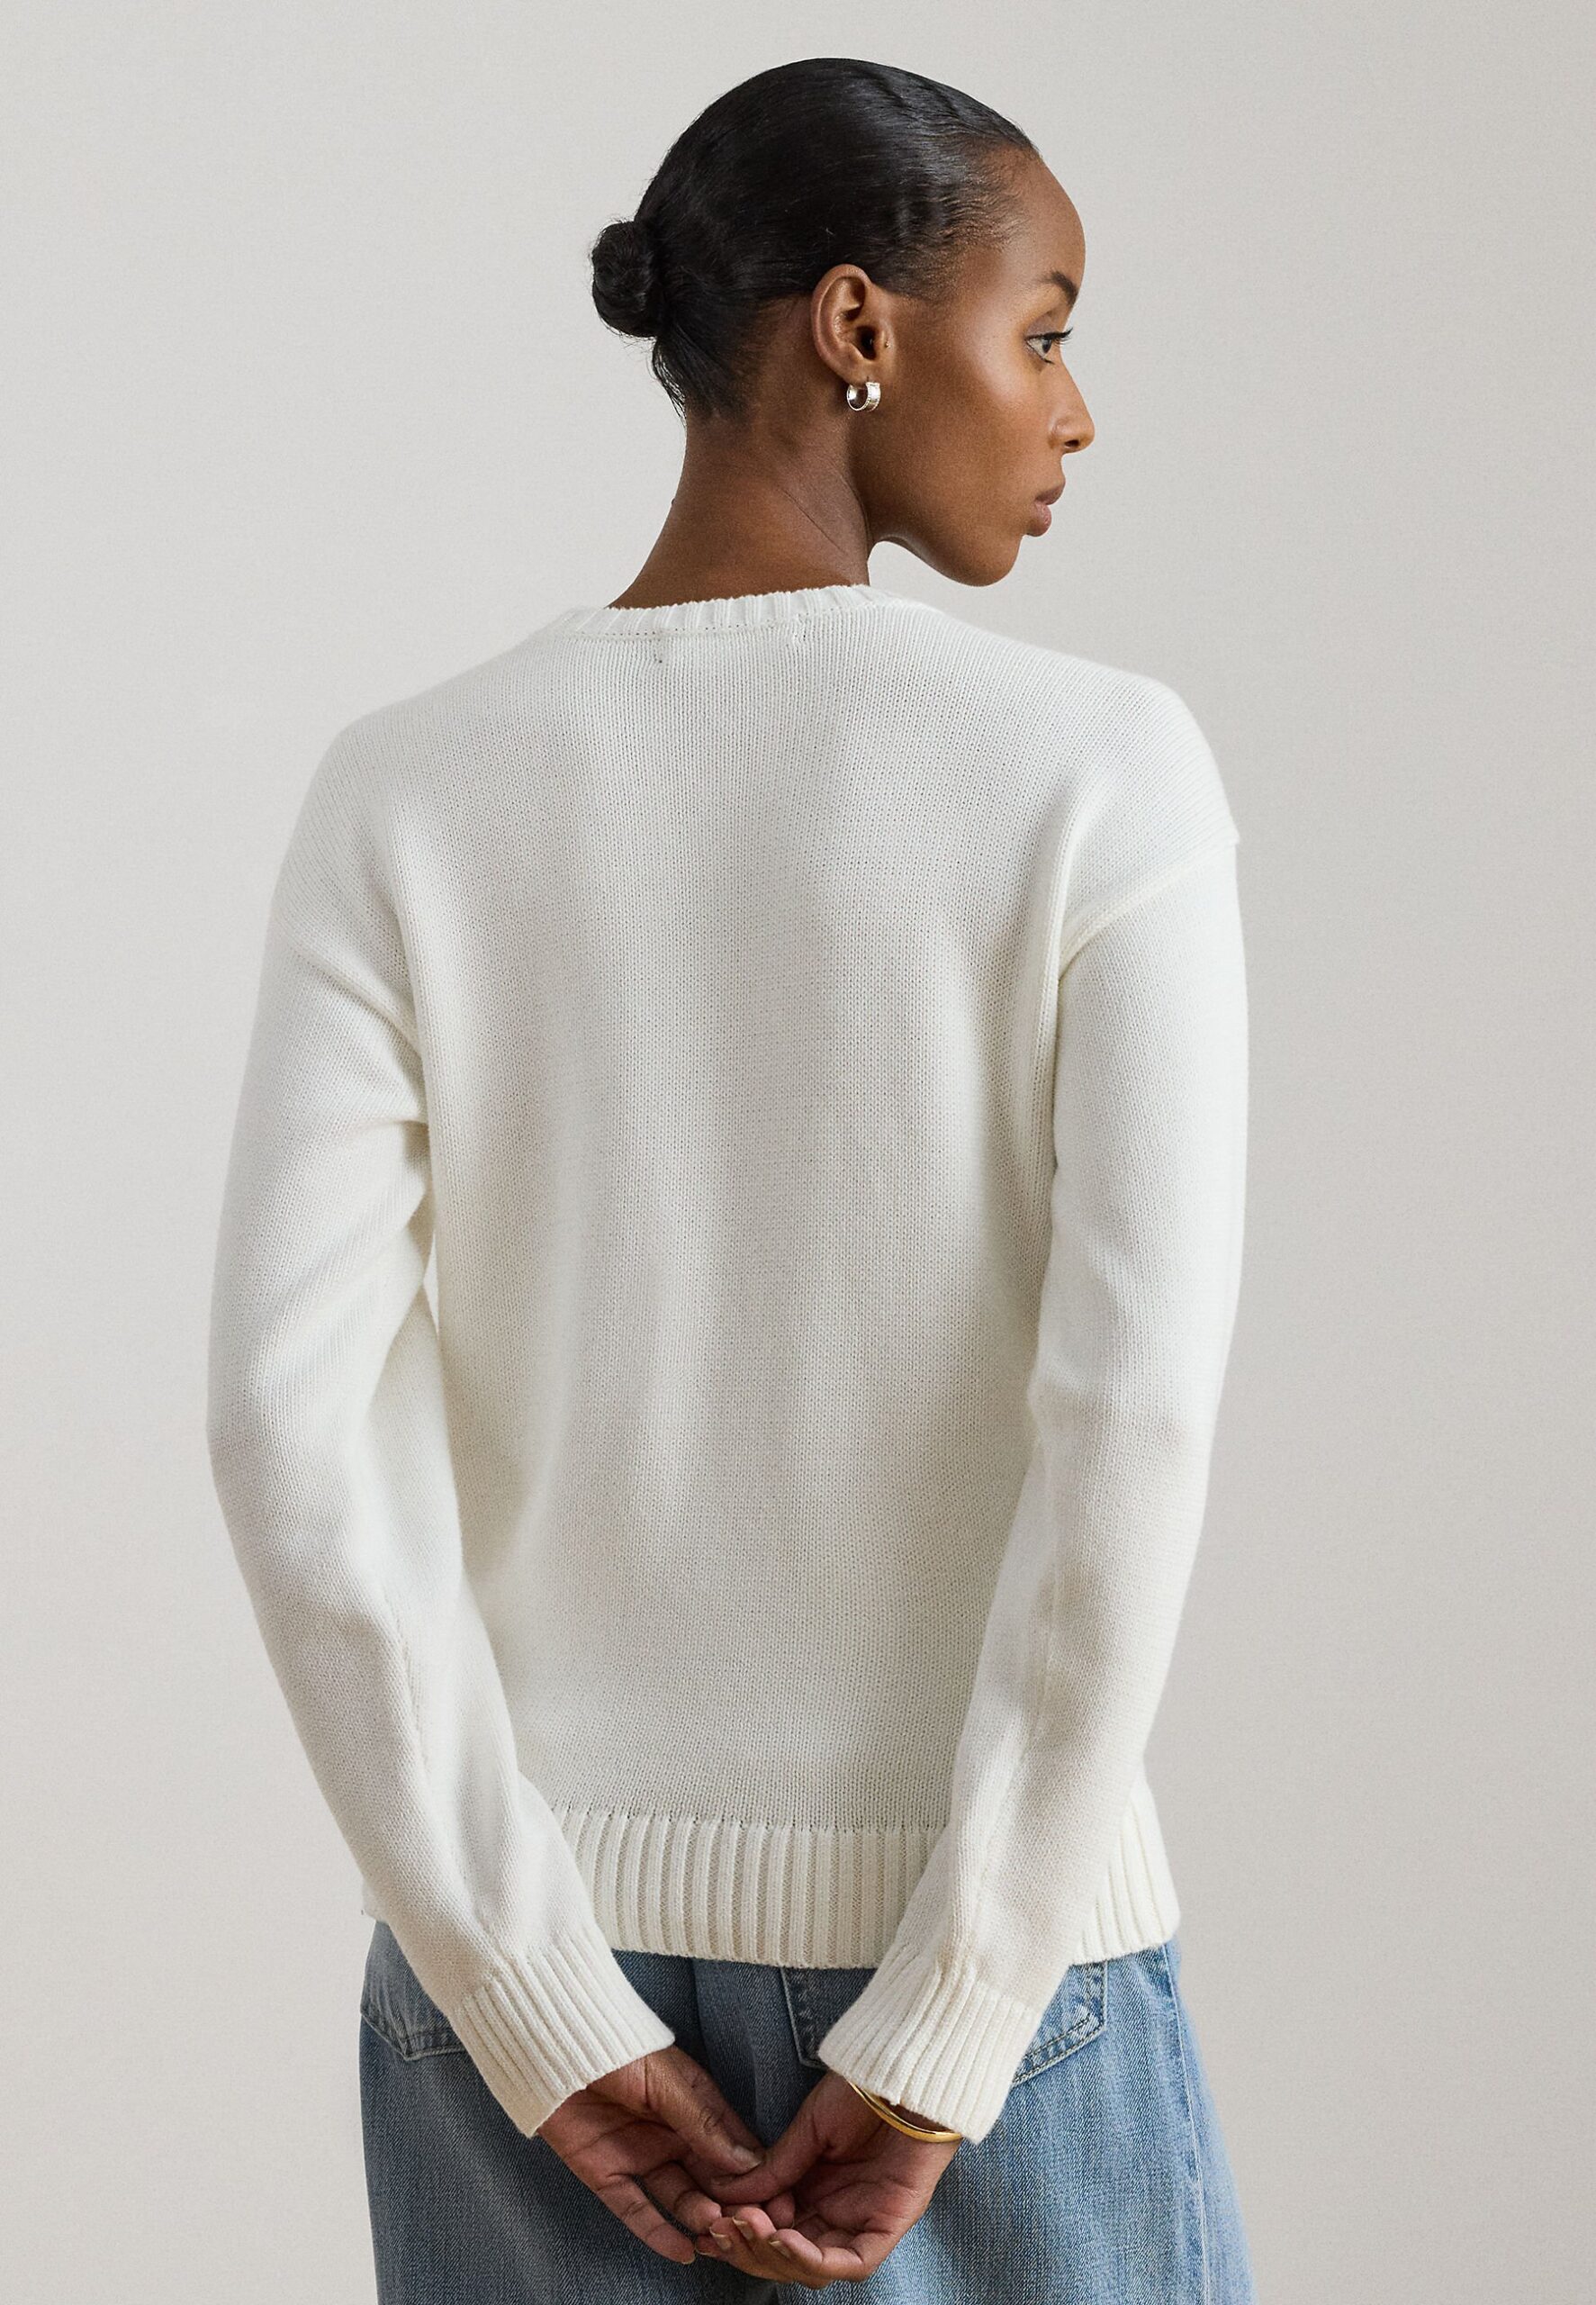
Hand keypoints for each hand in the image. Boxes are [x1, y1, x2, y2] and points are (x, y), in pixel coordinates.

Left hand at [535, 2044, 797, 2266]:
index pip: (733, 2146)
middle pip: (709, 2177)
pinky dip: (657, 2233)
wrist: (558, 2047)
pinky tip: (681, 2251)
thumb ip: (702, 2122)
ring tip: (715, 2230)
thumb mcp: (667, 2081)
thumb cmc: (619, 2049)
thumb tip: (746, 2160)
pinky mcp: (607, 2174)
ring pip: (678, 2196)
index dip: (755, 2173)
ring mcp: (641, 2155)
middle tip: (750, 2226)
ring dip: (698, 2215)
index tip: (780, 2199)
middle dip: (731, 2201)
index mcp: (694, 2105)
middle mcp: (672, 2135)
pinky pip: (635, 2209)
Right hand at [691, 2069, 961, 2287]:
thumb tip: (724, 2192)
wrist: (904, 2070)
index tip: (708, 2219)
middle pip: (787, 2258)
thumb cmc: (861, 2090)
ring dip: (774, 2255)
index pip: (772, 2232)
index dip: (739, 2233)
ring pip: (814, 2268)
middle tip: (719, 2225)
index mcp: (815, 2192)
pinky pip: (851, 2262)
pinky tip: (785, 2238)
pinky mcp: (888, 2226)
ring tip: (746, 2226)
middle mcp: (837, 2215)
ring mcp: (864, 2223)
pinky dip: (814, 2259)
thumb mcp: (807, 2128)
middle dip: (749, 2248)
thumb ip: (773, 2167)